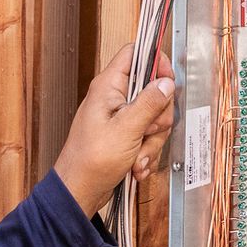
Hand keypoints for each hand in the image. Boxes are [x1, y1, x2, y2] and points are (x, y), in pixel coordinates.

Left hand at [53, 44, 176, 216]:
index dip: (156, 63)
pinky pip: (148, 137)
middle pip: (153, 91)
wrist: (79, 192)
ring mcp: (120, 118)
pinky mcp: (125, 135)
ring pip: (154, 118)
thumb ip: (149, 103)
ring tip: (136, 157)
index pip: (135, 54)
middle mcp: (114, 98)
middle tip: (147, 132)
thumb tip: (166, 82)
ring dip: (151, 142)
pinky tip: (136, 165)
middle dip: (158, 118)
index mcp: (108, 87)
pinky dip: (146, 153)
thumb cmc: (91, 161)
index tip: (168, 83)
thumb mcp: (126, 130)